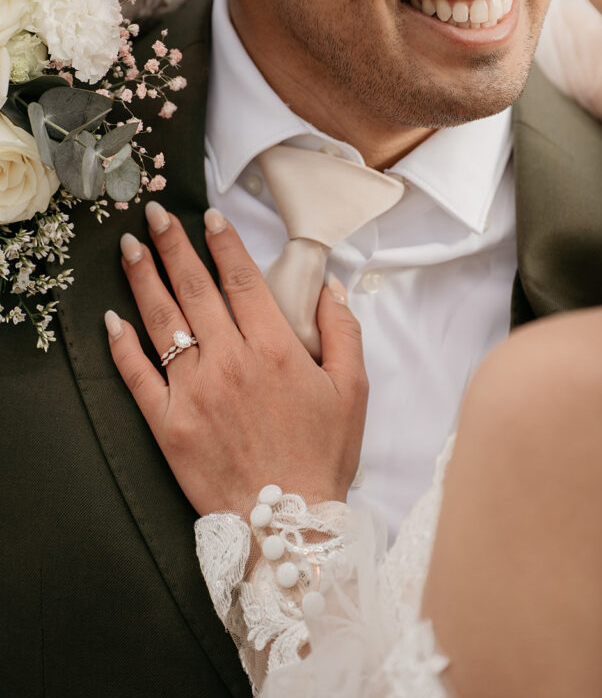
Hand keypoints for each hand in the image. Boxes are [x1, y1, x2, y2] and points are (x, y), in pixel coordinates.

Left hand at [105, 202, 367, 515]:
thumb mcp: (353, 390)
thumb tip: (331, 287)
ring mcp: (194, 392)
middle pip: (195, 290)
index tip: (210, 217)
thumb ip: (343, 331)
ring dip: (143, 279)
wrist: (288, 523)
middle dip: (173, 246)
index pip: (242, 281)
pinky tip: (112, 318)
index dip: (224, 244)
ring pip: (162, 322)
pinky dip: (122, 345)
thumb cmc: (323, 454)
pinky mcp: (168, 424)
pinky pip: (138, 376)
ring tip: (129, 247)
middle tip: (156, 215)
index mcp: (274, 349)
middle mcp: (229, 362)